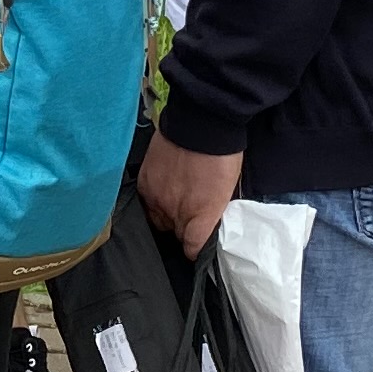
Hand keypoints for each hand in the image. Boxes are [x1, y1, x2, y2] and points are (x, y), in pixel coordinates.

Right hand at [136, 130, 241, 259]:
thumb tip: (209, 222)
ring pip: (158, 220)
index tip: (198, 244)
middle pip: (175, 234)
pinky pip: (147, 203)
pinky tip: (164, 188)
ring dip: (168, 214)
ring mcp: (157, 198)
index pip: (192, 248)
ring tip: (176, 198)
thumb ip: (215, 211)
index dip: (195, 249)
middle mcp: (176, 211)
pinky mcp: (144, 183)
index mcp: (201, 215)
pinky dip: (155, 200)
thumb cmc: (222, 154)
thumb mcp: (228, 188)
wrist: (201, 122)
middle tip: (191, 212)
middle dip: (183, 227)